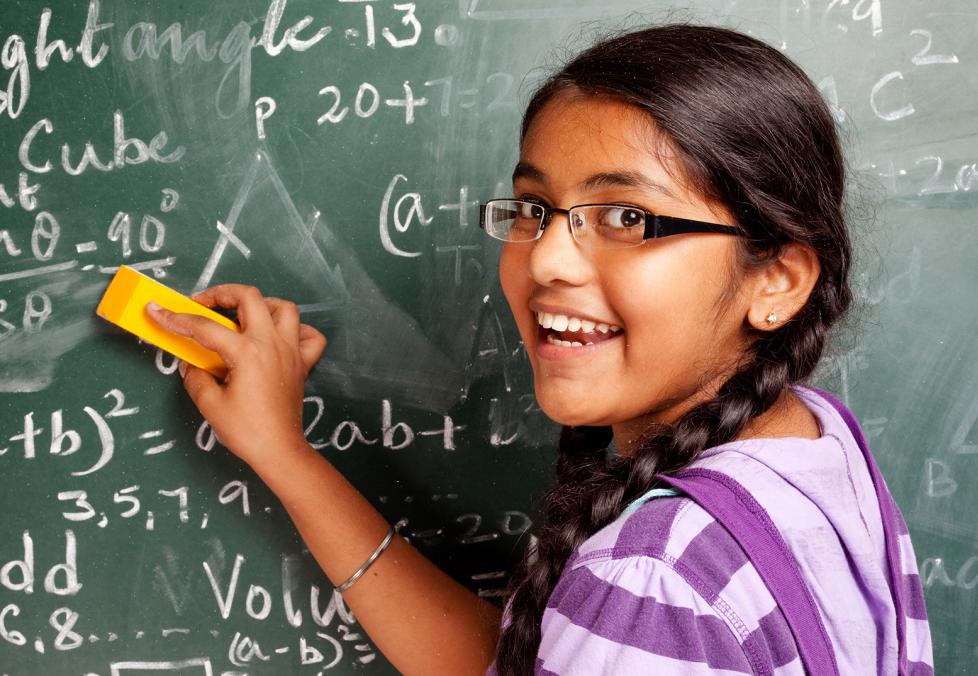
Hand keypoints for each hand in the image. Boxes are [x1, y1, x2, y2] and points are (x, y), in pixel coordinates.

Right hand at [145, 284, 326, 468]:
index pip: (205, 327)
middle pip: (250, 297)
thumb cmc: (246, 431)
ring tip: (241, 316)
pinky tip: (277, 337)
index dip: (176, 318)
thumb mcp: (209, 404)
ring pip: (284, 308)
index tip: (158, 311)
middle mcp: (272, 344)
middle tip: (202, 305)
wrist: (279, 450)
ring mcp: (291, 351)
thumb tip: (191, 363)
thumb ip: (195, 376)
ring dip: (261, 305)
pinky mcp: (302, 364)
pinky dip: (296, 329)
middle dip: (221, 293)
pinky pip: (309, 335)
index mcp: (247, 352)